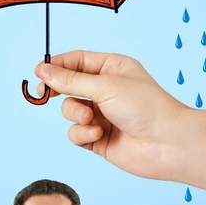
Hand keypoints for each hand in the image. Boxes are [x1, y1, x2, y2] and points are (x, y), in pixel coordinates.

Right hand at [35, 50, 205, 190]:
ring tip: (91, 119)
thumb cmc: (146, 107)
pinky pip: (76, 132)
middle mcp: (106, 89)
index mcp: (111, 68)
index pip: (76, 61)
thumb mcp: (105, 86)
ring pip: (70, 110)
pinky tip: (98, 134)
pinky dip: (83, 133)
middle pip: (68, 85)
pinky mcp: (98, 137)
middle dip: (57, 90)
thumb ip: (70, 80)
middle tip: (42, 93)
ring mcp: (102, 114)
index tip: (38, 72)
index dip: (56, 65)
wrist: (168, 144)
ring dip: (75, 114)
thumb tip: (44, 70)